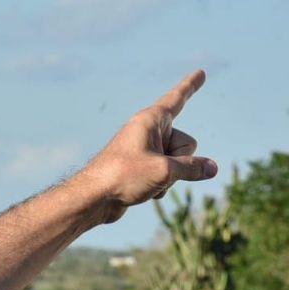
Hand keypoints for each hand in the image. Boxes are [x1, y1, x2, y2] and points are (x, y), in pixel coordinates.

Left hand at [79, 69, 216, 223]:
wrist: (93, 199)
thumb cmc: (124, 177)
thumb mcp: (165, 171)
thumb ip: (192, 167)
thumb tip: (212, 168)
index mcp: (150, 120)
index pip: (177, 99)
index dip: (190, 86)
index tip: (200, 72)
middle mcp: (147, 131)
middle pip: (187, 144)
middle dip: (180, 161)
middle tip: (153, 170)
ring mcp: (145, 150)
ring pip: (178, 162)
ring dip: (169, 177)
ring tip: (142, 181)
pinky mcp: (141, 168)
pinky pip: (166, 175)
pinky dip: (161, 185)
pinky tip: (143, 192)